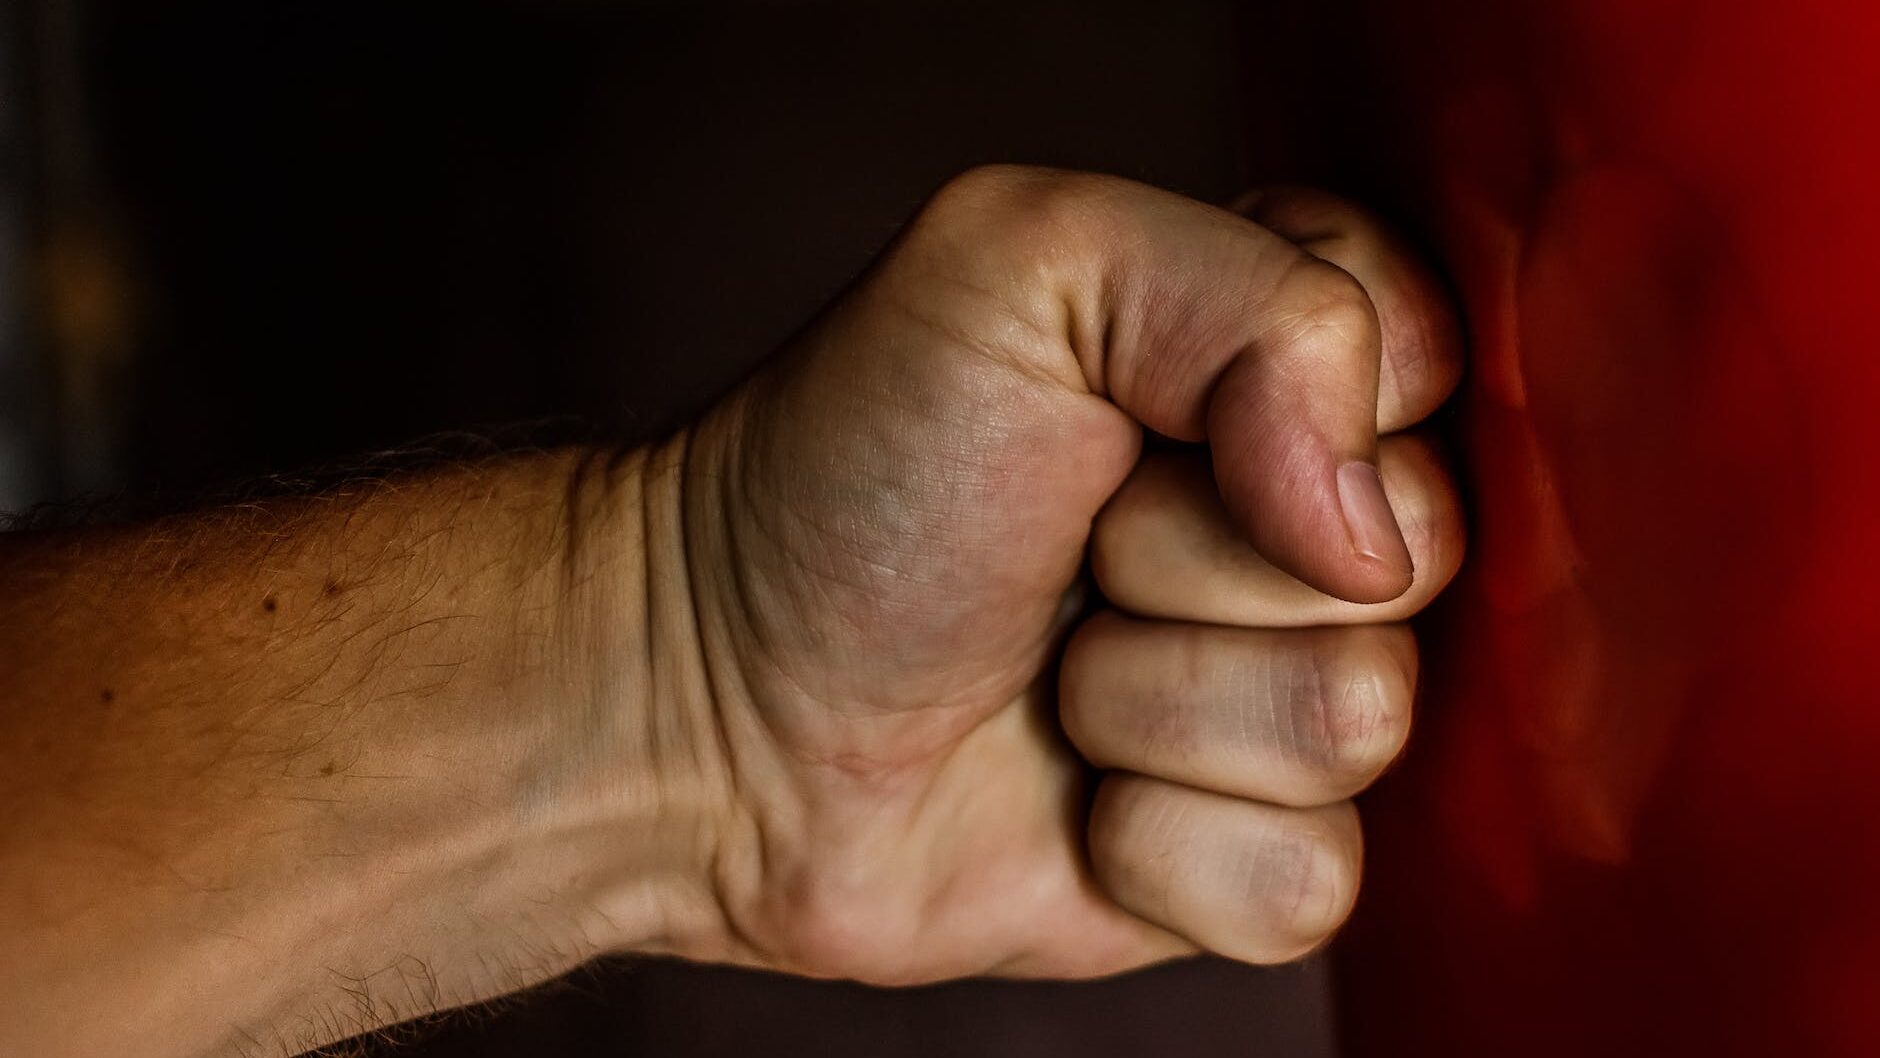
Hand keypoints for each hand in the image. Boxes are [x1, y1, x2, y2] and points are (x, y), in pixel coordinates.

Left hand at [664, 167, 1463, 980]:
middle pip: (1417, 552)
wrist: (711, 711)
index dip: (1308, 401)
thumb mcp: (1018, 269)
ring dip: (1160, 701)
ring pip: (1365, 718)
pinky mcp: (1235, 852)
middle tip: (1068, 549)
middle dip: (1200, 559)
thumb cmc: (844, 480)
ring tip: (1046, 674)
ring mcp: (1268, 697)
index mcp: (1256, 368)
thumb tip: (1369, 530)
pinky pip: (1309, 876)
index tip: (1144, 415)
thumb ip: (1250, 296)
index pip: (1427, 358)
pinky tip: (1066, 793)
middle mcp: (1286, 531)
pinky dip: (1157, 840)